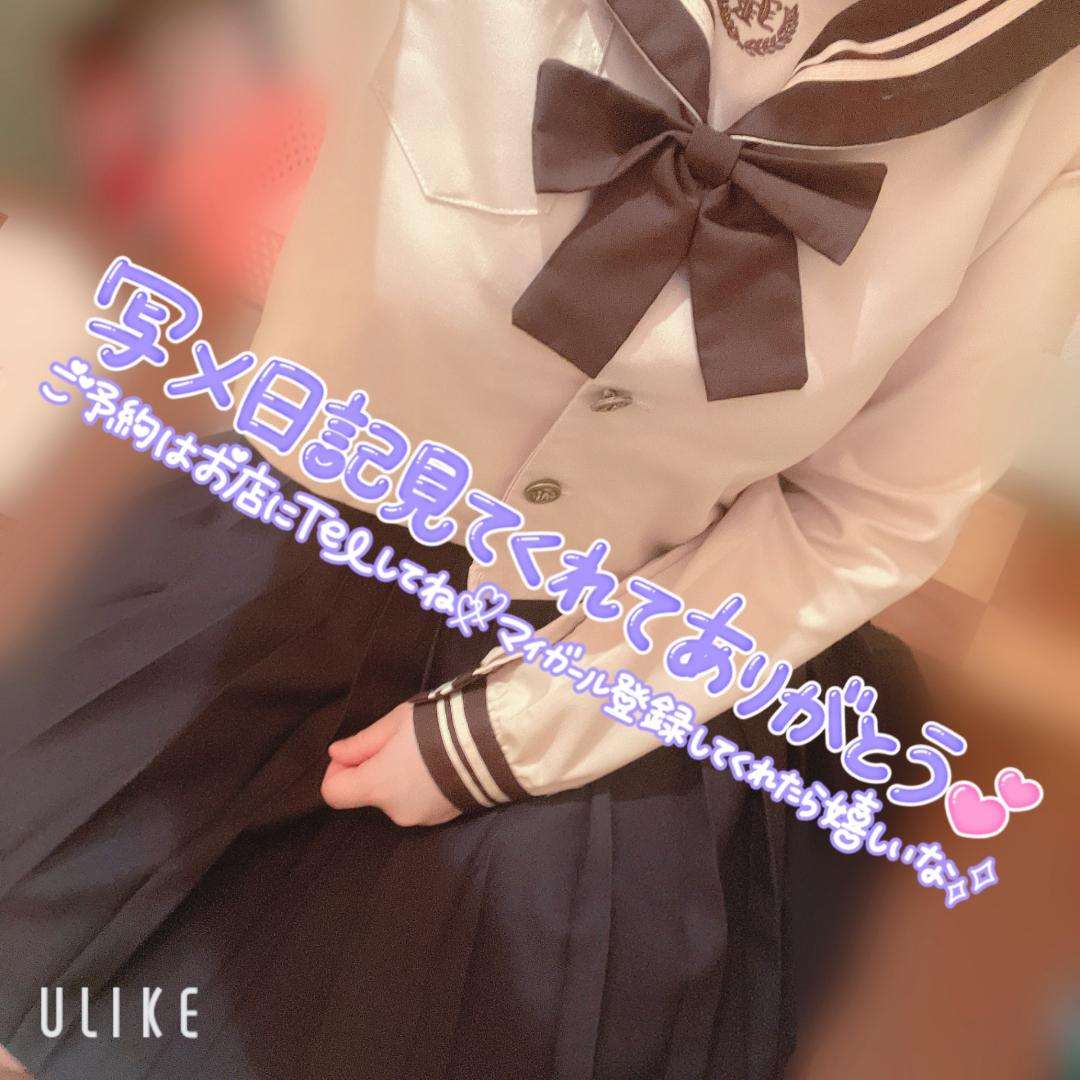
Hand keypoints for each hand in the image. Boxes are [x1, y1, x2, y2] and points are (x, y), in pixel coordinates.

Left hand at [320, 702, 460, 826]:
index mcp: (377, 786)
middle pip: (369, 793)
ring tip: (425, 752)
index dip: (336, 771)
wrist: (491, 744)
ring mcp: (421, 818)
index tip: (355, 752)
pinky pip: (418, 803)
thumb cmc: (437, 727)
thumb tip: (336, 754)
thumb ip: (362, 741)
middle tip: (399, 743)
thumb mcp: (397, 722)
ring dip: (400, 779)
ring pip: (395, 798)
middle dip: (376, 770)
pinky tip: (440, 766)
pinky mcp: (442, 819)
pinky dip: (421, 788)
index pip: (333, 794)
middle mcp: (394, 811)